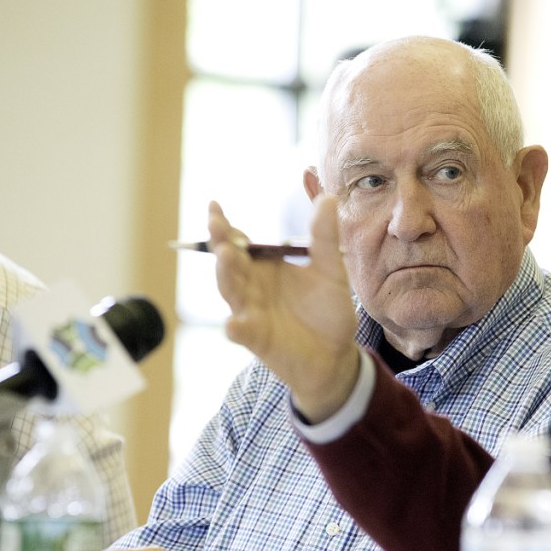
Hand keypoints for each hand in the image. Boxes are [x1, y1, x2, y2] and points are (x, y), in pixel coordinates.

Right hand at [208, 197, 360, 422]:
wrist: (336, 353)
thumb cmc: (327, 310)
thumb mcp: (331, 270)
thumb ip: (324, 237)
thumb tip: (326, 197)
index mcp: (264, 265)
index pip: (238, 240)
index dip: (223, 225)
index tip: (214, 206)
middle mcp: (251, 286)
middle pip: (229, 262)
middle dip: (222, 244)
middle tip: (218, 227)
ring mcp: (250, 312)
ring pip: (231, 291)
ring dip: (226, 275)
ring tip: (226, 256)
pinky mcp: (257, 338)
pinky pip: (242, 331)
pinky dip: (236, 327)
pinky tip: (233, 323)